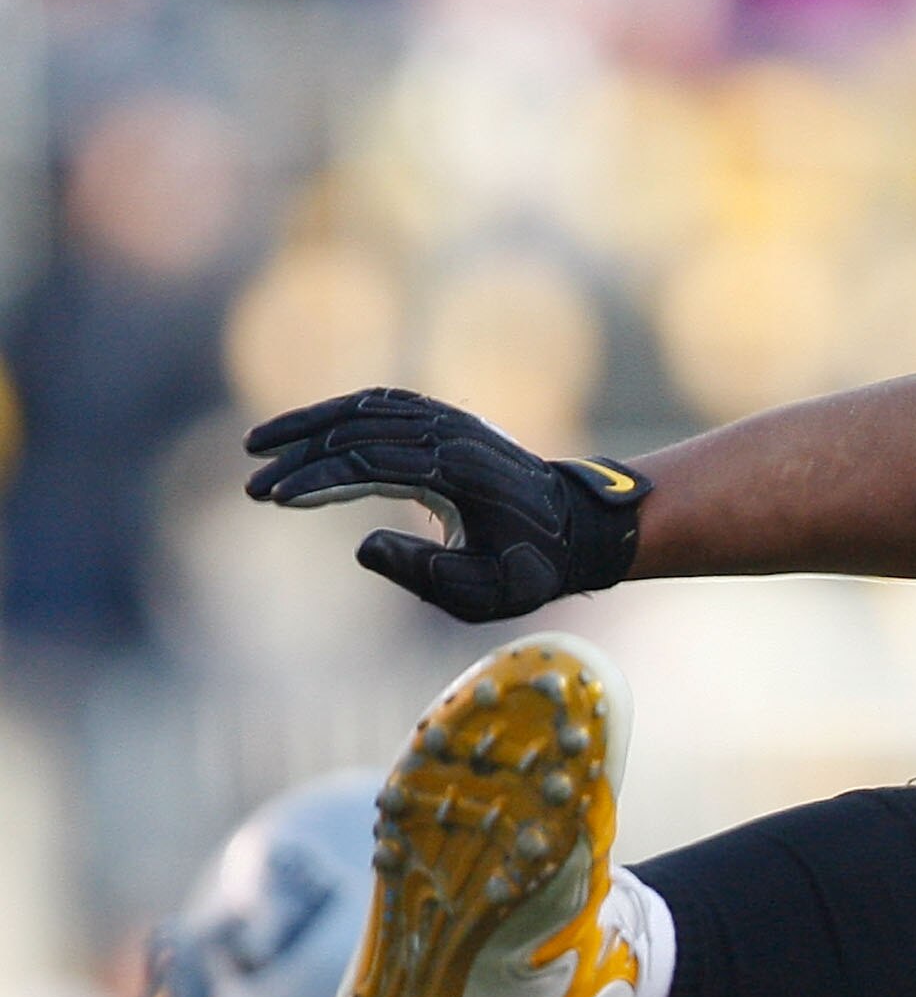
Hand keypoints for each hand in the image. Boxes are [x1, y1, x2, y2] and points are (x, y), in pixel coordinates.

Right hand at [243, 388, 648, 623]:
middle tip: (255, 487)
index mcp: (458, 474)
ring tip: (259, 447)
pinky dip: (340, 412)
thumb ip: (424, 575)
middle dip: (300, 457)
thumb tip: (361, 545)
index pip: (369, 463)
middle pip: (358, 431)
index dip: (317, 480)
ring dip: (309, 425)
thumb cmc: (530, 569)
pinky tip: (307, 431)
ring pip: (365, 408)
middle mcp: (452, 436)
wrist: (578, 529)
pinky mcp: (447, 421)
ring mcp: (451, 422)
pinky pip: (383, 405)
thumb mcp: (484, 592)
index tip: (276, 499)